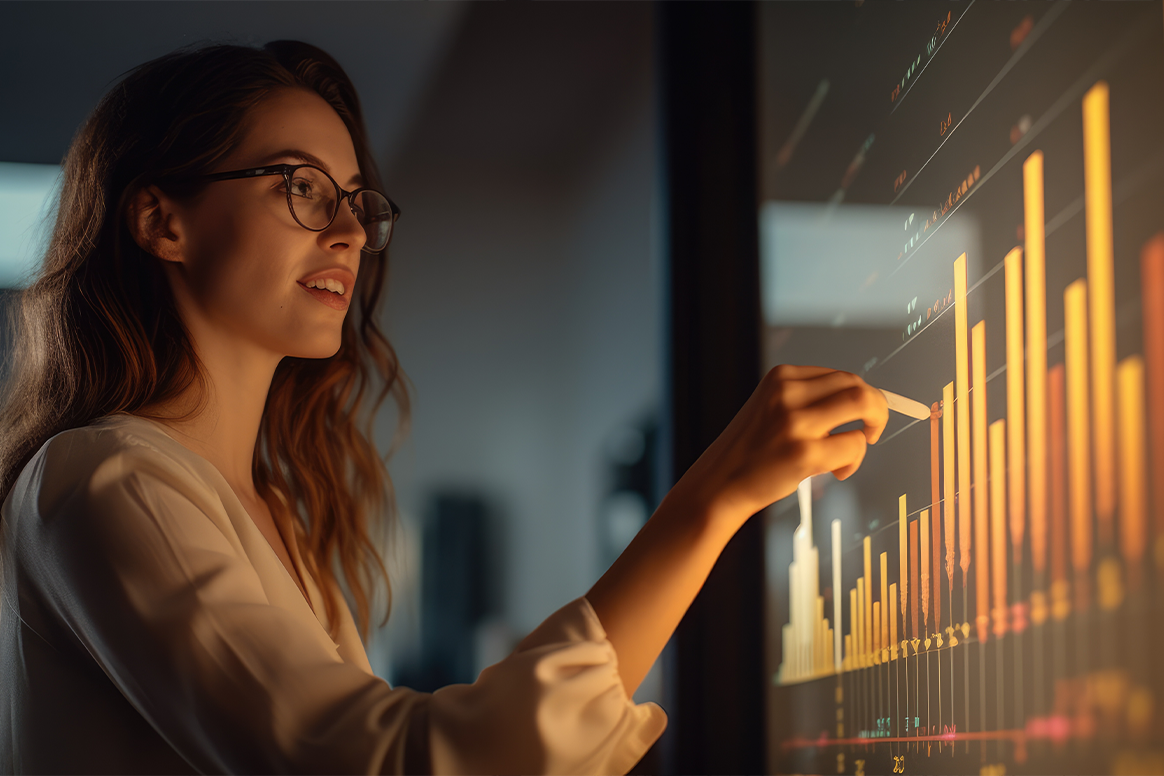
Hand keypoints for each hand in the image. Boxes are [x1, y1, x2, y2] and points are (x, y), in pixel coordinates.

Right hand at [671, 364, 888, 531]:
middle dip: (877, 408)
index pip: (841, 374)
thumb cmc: (750, 451)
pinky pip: (854, 445)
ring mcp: (796, 423)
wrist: (720, 483)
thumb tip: (860, 400)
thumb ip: (807, 399)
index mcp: (781, 378)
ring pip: (863, 405)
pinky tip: (838, 471)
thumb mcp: (772, 408)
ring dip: (873, 427)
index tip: (863, 414)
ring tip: (858, 447)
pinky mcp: (804, 453)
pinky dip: (855, 460)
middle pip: (857, 385)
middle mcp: (787, 394)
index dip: (862, 395)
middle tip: (873, 429)